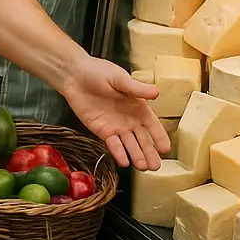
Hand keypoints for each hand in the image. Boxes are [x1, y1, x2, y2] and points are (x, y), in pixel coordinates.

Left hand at [60, 55, 168, 170]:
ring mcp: (116, 127)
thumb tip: (156, 92)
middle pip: (143, 140)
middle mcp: (130, 120)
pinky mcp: (102, 131)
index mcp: (138, 107)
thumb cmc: (98, 72)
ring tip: (144, 167)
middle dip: (150, 153)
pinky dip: (118, 153)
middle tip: (156, 167)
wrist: (74, 76)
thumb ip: (136, 88)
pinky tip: (124, 162)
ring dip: (137, 156)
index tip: (166, 149)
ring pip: (130, 145)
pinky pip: (113, 144)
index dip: (160, 137)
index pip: (153, 125)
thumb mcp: (119, 78)